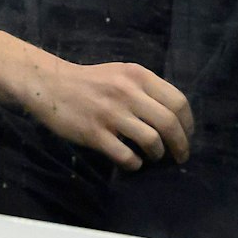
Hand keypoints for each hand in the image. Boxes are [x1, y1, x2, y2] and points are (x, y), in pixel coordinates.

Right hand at [0, 31, 193, 169]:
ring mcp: (111, 114)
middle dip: (181, 144)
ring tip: (155, 157)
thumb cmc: (90, 81)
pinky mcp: (94, 133)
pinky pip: (125, 155)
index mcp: (139, 76)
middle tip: (181, 156)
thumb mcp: (122, 74)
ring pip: (151, 140)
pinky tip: (133, 163)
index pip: (178, 101)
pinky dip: (134, 163)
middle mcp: (128, 93)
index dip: (188, 123)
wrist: (48, 84)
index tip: (188, 135)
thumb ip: (147, 89)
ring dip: (158, 154)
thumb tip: (174, 115)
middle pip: (169, 123)